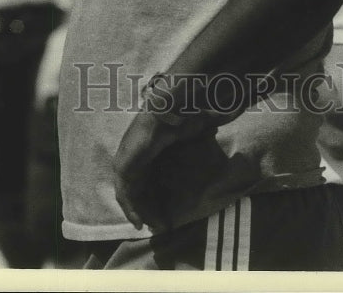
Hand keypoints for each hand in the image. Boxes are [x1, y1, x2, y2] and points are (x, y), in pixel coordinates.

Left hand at [112, 110, 207, 230]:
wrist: (162, 116)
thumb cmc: (175, 121)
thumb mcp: (190, 130)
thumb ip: (202, 128)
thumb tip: (221, 122)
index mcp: (146, 151)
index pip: (148, 178)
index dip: (156, 196)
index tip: (167, 213)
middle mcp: (135, 159)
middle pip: (139, 190)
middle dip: (150, 208)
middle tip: (162, 226)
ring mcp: (126, 164)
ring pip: (131, 195)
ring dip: (141, 212)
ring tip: (156, 227)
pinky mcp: (122, 169)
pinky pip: (123, 195)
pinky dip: (130, 209)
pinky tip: (139, 222)